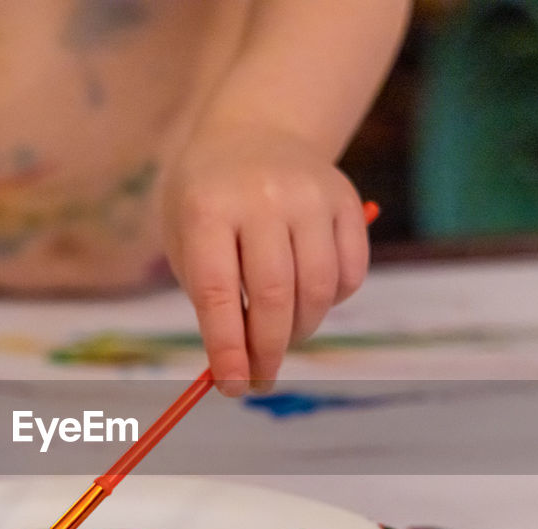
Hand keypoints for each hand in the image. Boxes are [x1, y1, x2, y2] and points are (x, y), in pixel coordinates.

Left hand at [162, 126, 369, 395]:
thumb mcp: (187, 241)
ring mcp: (311, 195)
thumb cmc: (208, 204)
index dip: (227, 347)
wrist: (252, 134)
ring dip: (300, 331)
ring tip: (281, 338)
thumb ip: (211, 301)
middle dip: (267, 351)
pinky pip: (350, 274)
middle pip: (274, 297)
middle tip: (260, 381)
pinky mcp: (346, 201)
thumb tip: (240, 367)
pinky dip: (332, 303)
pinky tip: (309, 300)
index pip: (218, 292)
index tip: (233, 386)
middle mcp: (263, 197)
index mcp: (207, 207)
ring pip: (318, 291)